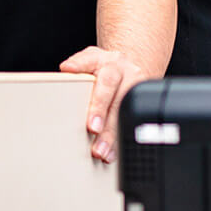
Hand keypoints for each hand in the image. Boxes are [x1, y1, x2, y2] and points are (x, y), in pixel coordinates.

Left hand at [59, 46, 148, 162]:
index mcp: (110, 63)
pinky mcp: (143, 104)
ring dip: (113, 136)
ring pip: (126, 115)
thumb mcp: (90, 57)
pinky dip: (121, 142)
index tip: (91, 123)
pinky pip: (133, 125)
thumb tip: (66, 68)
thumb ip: (78, 63)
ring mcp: (137, 90)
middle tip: (94, 133)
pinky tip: (113, 153)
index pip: (104, 79)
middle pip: (116, 100)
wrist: (129, 66)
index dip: (99, 101)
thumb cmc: (103, 66)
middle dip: (105, 120)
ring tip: (102, 151)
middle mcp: (126, 76)